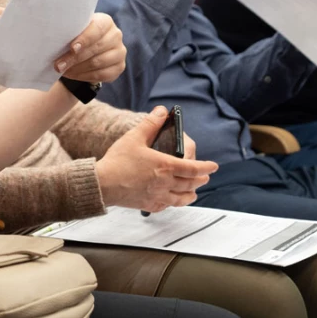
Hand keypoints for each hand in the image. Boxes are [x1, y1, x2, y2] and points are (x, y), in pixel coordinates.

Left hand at [56, 13, 126, 84]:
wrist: (88, 50)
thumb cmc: (78, 36)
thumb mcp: (75, 30)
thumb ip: (70, 31)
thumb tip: (53, 36)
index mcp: (105, 22)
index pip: (97, 29)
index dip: (85, 39)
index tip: (71, 48)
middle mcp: (116, 36)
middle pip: (95, 48)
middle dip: (74, 58)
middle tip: (58, 65)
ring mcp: (120, 52)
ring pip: (98, 63)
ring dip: (77, 68)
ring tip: (63, 70)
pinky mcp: (119, 67)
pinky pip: (101, 75)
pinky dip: (84, 76)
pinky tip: (72, 75)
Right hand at [97, 107, 218, 211]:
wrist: (103, 184)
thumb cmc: (118, 161)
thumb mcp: (134, 137)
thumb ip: (150, 123)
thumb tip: (162, 111)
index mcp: (165, 166)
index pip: (193, 168)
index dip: (206, 167)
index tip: (213, 166)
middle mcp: (166, 183)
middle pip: (190, 183)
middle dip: (200, 180)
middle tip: (205, 177)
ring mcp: (158, 196)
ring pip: (181, 198)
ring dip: (191, 194)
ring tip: (193, 192)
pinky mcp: (149, 205)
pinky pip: (167, 206)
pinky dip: (174, 203)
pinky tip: (171, 201)